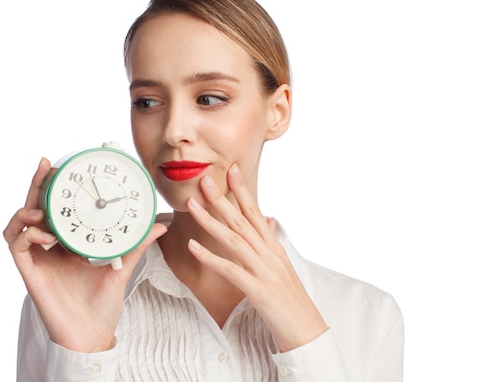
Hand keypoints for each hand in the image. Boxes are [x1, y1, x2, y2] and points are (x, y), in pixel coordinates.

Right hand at [3, 158, 166, 351]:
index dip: (55, 188)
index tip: (64, 165)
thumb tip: (161, 223)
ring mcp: (36, 260)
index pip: (55, 209)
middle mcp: (47, 248)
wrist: (92, 333)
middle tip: (46, 164)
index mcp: (65, 243)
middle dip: (36, 185)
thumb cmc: (102, 303)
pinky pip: (16, 246)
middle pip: (34, 209)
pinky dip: (25, 234)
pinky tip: (43, 233)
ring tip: (40, 207)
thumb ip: (137, 243)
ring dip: (26, 210)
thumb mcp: (121, 265)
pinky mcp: (29, 273)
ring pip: (17, 225)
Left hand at [185, 163, 327, 351]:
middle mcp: (270, 254)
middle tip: (205, 180)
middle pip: (243, 221)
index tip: (231, 169)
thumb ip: (272, 242)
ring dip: (211, 221)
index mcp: (274, 248)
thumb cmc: (292, 301)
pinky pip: (231, 271)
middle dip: (222, 199)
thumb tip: (268, 220)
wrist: (308, 331)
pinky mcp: (258, 291)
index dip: (242, 191)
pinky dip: (211, 257)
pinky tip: (192, 247)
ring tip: (193, 206)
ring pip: (234, 240)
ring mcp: (265, 271)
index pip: (256, 213)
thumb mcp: (283, 267)